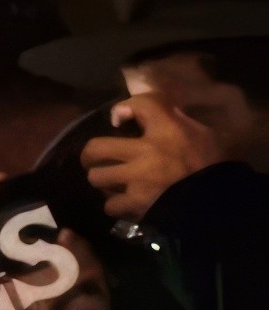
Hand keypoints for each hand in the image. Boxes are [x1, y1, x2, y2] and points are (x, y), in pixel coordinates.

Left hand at [83, 89, 220, 219]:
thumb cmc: (214, 164)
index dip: (122, 109)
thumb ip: (177, 117)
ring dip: (102, 179)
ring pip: (98, 177)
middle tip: (97, 158)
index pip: (138, 104)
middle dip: (91, 154)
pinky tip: (124, 201)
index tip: (119, 119)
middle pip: (95, 148)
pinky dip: (115, 204)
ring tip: (111, 181)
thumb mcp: (202, 131)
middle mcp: (146, 152)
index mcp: (168, 129)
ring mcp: (137, 180)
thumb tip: (153, 109)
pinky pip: (110, 205)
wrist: (219, 202)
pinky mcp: (136, 205)